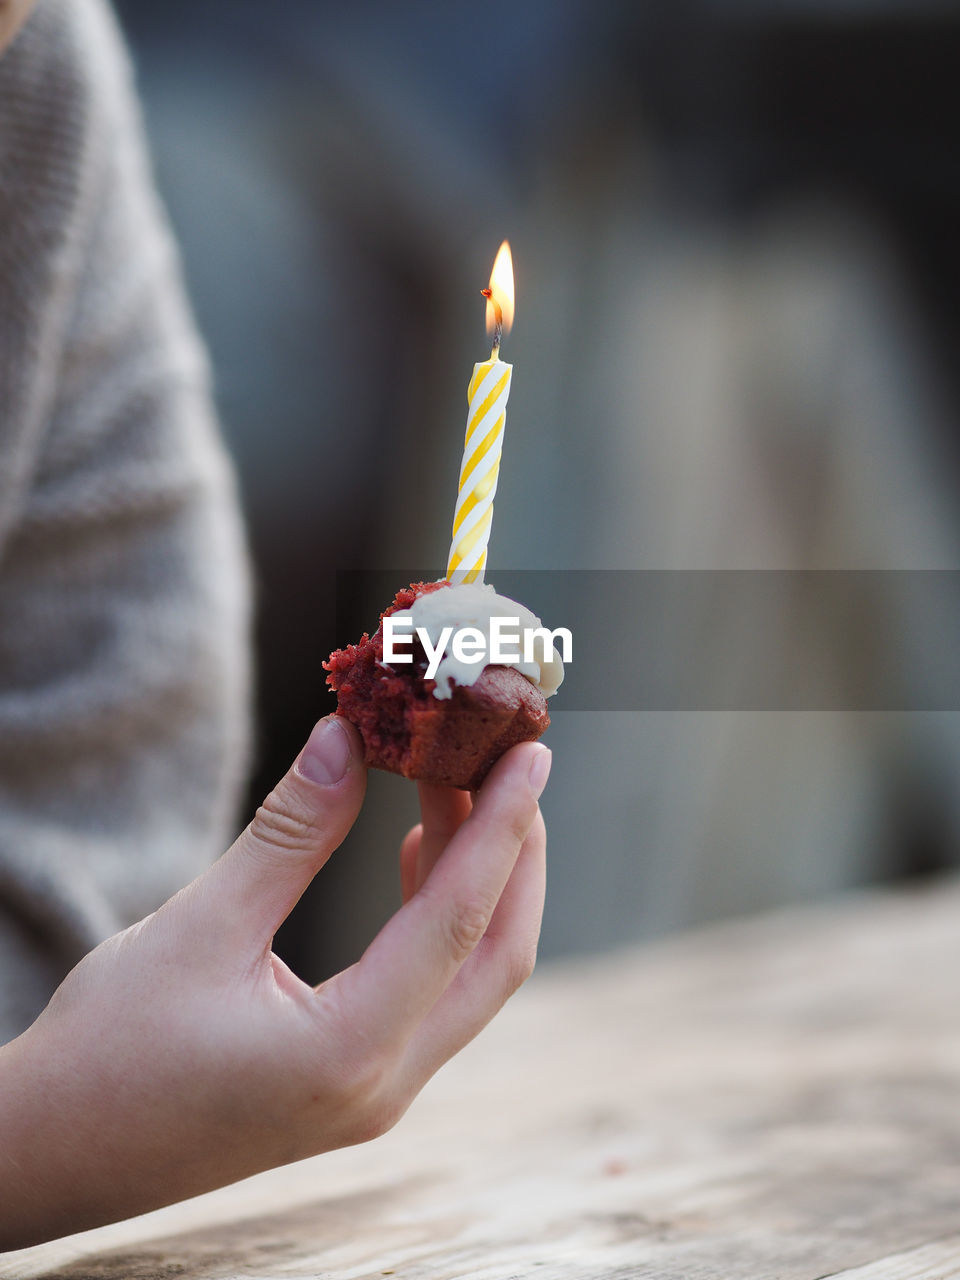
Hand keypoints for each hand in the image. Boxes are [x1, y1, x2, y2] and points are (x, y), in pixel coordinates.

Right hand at [0, 717, 549, 1248]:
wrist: (53, 1155)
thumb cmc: (107, 1052)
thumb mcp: (200, 926)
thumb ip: (289, 832)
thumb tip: (346, 738)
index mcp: (349, 1051)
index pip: (459, 918)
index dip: (501, 825)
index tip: (532, 753)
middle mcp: (383, 1086)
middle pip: (496, 957)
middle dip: (512, 854)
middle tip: (502, 764)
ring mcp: (376, 1094)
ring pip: (470, 977)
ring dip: (477, 880)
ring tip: (451, 788)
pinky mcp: (356, 1085)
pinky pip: (434, 993)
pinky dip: (443, 919)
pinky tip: (417, 855)